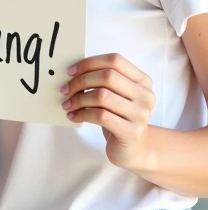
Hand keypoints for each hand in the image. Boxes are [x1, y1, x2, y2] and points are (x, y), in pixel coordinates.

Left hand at [61, 53, 155, 169]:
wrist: (133, 149)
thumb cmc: (118, 116)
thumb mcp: (116, 95)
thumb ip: (102, 80)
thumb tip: (72, 71)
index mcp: (142, 80)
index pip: (115, 60)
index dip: (89, 63)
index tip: (70, 71)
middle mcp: (145, 95)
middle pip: (108, 76)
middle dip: (81, 81)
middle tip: (65, 90)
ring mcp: (140, 114)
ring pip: (102, 96)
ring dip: (78, 99)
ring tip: (67, 104)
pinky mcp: (131, 132)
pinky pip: (101, 116)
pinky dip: (82, 114)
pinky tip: (74, 116)